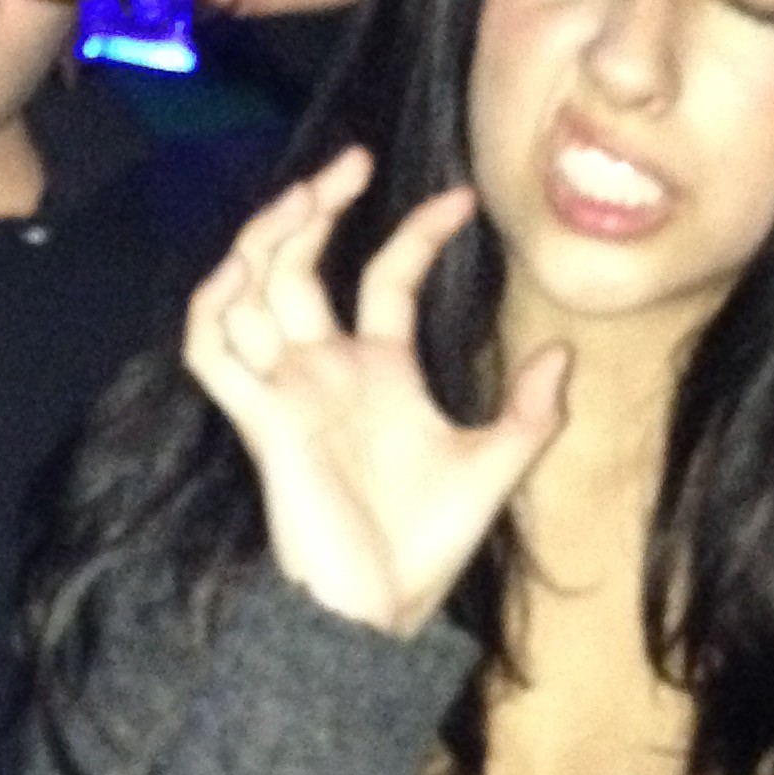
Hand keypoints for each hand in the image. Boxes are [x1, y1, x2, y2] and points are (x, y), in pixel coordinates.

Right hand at [183, 145, 568, 635]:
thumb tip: (562, 353)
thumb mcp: (494, 465)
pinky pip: (212, 350)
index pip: (384, 276)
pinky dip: (216, 306)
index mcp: (376, 370)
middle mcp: (321, 369)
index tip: (460, 200)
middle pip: (297, 264)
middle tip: (351, 163)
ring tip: (305, 199)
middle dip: (315, 207)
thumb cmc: (423, 546)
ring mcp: (285, 390)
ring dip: (264, 240)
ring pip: (247, 291)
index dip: (416, 232)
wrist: (376, 611)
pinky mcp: (258, 420)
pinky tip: (246, 267)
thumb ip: (531, 412)